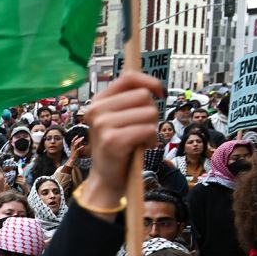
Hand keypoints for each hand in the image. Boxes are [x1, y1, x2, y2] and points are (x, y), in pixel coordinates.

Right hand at [81, 71, 163, 208]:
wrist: (107, 178)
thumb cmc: (119, 146)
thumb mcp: (120, 119)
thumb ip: (130, 101)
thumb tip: (155, 86)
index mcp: (98, 101)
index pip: (129, 77)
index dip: (150, 82)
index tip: (160, 93)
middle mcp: (96, 110)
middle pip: (143, 96)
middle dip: (151, 113)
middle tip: (141, 128)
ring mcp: (102, 125)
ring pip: (149, 113)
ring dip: (152, 128)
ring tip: (140, 139)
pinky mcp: (112, 140)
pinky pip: (148, 130)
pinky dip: (151, 140)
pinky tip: (142, 147)